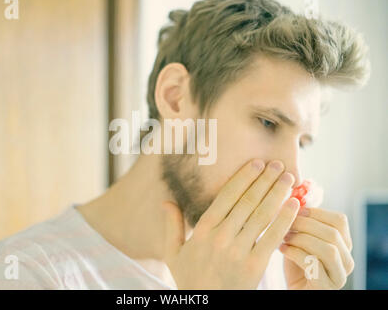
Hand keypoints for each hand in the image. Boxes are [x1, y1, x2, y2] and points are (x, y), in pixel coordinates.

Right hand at [163, 159, 299, 288]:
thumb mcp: (173, 253)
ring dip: (277, 193)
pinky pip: (272, 237)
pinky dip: (285, 219)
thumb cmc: (190, 279)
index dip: (244, 177)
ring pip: (262, 215)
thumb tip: (165, 201)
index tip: (257, 164)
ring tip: (289, 178)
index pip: (227, 196)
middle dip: (265, 180)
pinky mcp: (255, 266)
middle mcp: (221, 236)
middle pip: (248, 201)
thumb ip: (172, 226)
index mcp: (203, 230)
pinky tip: (294, 205)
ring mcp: (239, 251)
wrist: (206, 307)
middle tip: (278, 165)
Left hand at [279, 207, 353, 289]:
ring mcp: (339, 276)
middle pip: (333, 234)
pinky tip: (282, 249)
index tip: (294, 209)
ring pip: (329, 250)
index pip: (340, 220)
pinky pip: (315, 267)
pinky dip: (295, 254)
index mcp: (343, 244)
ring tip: (283, 237)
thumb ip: (301, 221)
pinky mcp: (326, 287)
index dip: (316, 212)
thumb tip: (292, 195)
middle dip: (305, 225)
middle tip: (284, 223)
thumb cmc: (295, 261)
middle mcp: (346, 261)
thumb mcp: (299, 238)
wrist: (293, 289)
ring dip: (301, 239)